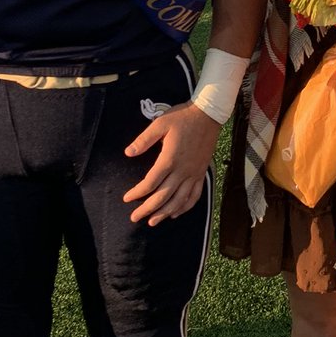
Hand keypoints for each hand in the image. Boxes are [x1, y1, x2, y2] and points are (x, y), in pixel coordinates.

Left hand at [123, 101, 219, 225]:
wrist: (208, 114)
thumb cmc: (182, 117)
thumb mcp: (160, 124)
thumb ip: (144, 140)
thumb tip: (128, 153)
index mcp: (169, 159)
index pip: (150, 182)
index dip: (137, 192)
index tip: (127, 198)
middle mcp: (182, 170)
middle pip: (163, 196)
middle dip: (148, 209)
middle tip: (135, 218)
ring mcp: (194, 173)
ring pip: (179, 200)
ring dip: (165, 212)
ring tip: (153, 222)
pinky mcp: (202, 173)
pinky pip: (195, 195)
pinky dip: (185, 207)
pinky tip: (176, 213)